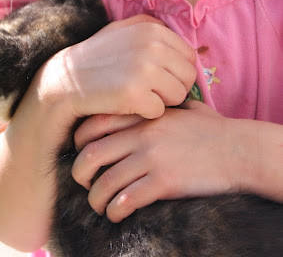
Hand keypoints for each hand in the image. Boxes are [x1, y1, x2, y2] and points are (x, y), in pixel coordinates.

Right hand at [47, 14, 196, 119]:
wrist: (66, 80)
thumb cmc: (98, 57)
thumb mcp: (123, 30)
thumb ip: (152, 28)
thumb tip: (186, 43)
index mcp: (152, 28)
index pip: (189, 56)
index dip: (175, 70)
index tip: (156, 76)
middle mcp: (152, 45)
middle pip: (187, 77)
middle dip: (171, 87)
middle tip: (147, 89)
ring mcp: (144, 69)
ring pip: (178, 96)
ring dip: (160, 101)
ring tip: (137, 95)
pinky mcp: (135, 94)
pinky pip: (160, 112)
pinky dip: (145, 114)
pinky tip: (127, 105)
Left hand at [72, 101, 237, 221]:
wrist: (238, 150)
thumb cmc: (211, 129)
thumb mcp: (181, 107)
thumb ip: (157, 105)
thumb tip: (145, 103)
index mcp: (143, 115)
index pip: (94, 122)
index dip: (79, 140)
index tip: (80, 152)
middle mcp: (142, 134)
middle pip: (91, 154)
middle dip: (79, 173)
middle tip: (83, 182)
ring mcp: (152, 158)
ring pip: (105, 182)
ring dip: (95, 199)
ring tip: (99, 205)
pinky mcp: (164, 182)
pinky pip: (126, 199)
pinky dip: (115, 210)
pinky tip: (117, 214)